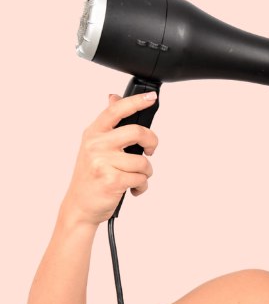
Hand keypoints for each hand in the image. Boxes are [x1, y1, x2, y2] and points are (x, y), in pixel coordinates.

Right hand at [59, 92, 159, 226]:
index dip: (135, 102)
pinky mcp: (112, 180)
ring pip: (143, 161)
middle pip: (137, 132)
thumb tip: (114, 98)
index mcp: (93, 134)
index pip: (115, 111)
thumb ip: (108, 125)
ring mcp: (103, 162)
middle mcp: (96, 145)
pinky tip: (131, 188)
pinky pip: (141, 178)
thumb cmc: (91, 176)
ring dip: (145, 173)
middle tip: (150, 150)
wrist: (80, 206)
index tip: (150, 98)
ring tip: (133, 177)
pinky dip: (141, 186)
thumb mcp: (94, 146)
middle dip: (152, 141)